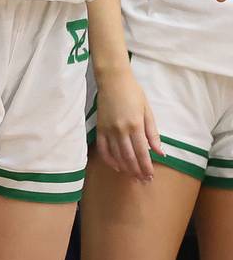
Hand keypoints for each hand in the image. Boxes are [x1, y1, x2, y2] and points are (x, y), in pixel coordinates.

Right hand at [95, 65, 163, 180]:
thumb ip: (153, 133)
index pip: (142, 153)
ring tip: (132, 176)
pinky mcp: (99, 127)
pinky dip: (109, 160)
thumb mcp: (147, 111)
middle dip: (137, 171)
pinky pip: (103, 148)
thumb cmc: (133, 92)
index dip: (146, 167)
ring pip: (116, 155)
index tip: (150, 176)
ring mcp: (109, 129)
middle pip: (129, 157)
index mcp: (136, 125)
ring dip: (125, 168)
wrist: (113, 79)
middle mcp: (121, 130)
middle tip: (143, 181)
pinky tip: (116, 166)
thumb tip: (160, 152)